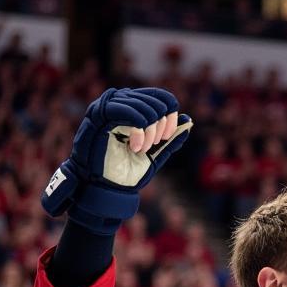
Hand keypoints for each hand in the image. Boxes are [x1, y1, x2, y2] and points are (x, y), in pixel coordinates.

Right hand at [42, 87, 192, 233]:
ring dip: (148, 131)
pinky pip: (124, 109)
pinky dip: (137, 128)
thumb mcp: (156, 155)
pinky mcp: (98, 115)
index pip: (162, 97)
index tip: (166, 138)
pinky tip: (136, 146)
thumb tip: (188, 119)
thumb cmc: (128, 172)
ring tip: (141, 149)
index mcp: (136, 108)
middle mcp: (122, 102)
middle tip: (152, 146)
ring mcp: (109, 106)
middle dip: (160, 125)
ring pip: (142, 105)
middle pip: (154, 101)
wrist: (108, 189)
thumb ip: (170, 139)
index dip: (170, 116)